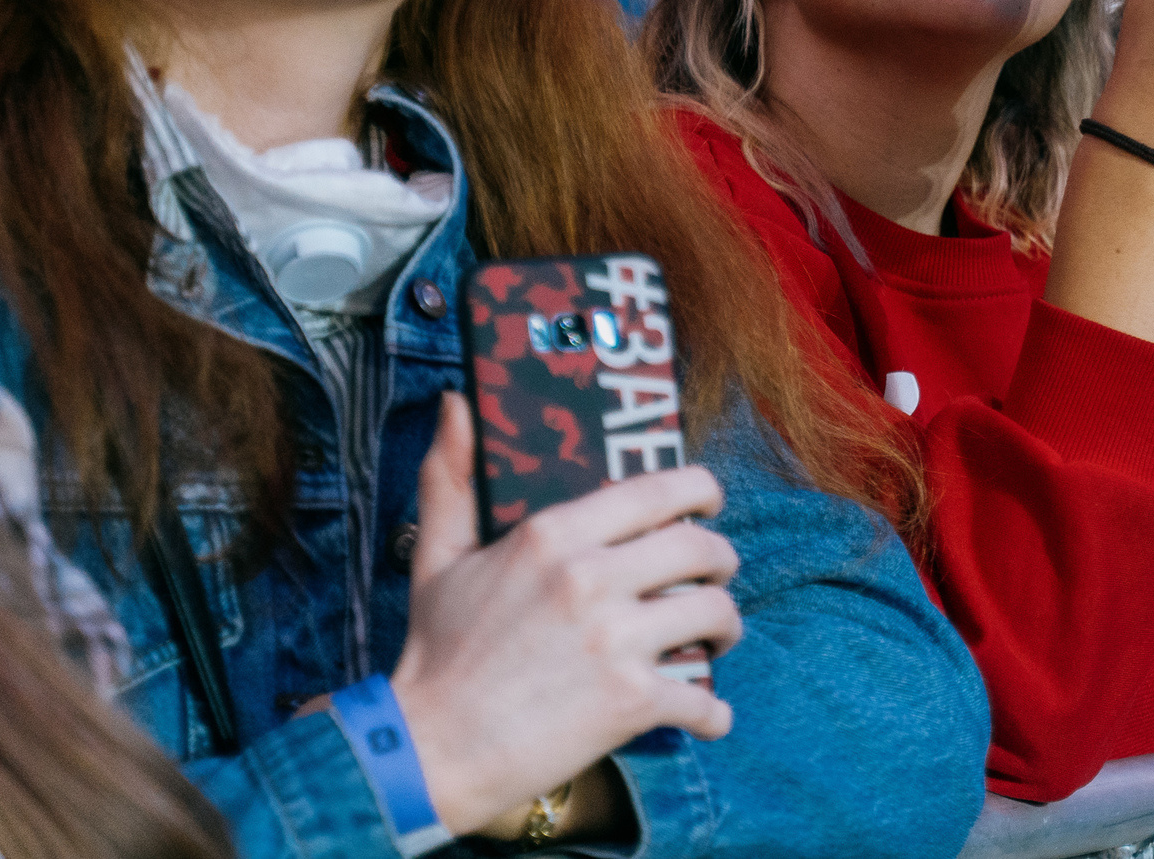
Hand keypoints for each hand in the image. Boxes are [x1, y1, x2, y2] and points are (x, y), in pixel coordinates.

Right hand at [388, 395, 741, 835]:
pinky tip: (708, 716)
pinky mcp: (629, 701)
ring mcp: (615, 640)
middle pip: (702, 548)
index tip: (708, 504)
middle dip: (721, 561)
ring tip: (712, 640)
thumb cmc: (436, 655)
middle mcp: (590, 578)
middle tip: (714, 578)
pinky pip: (703, 697)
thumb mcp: (437, 556)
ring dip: (726, 628)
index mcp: (553, 535)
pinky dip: (714, 712)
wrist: (427, 751)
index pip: (661, 490)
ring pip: (716, 613)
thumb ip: (451, 475)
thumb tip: (456, 402)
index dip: (702, 492)